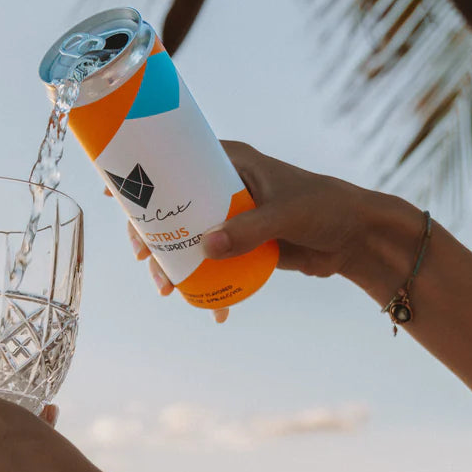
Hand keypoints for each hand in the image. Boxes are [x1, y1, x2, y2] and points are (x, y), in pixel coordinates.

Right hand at [122, 143, 373, 318]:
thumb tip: (206, 248)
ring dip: (174, 266)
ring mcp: (231, 219)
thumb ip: (249, 229)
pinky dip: (207, 286)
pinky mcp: (242, 246)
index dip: (142, 175)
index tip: (114, 196)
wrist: (357, 238)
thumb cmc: (327, 208)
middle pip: (173, 207)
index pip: (176, 160)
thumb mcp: (286, 213)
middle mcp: (224, 187)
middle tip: (143, 260)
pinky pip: (213, 265)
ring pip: (188, 240)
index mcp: (230, 163)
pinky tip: (211, 310)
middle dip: (152, 236)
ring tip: (168, 291)